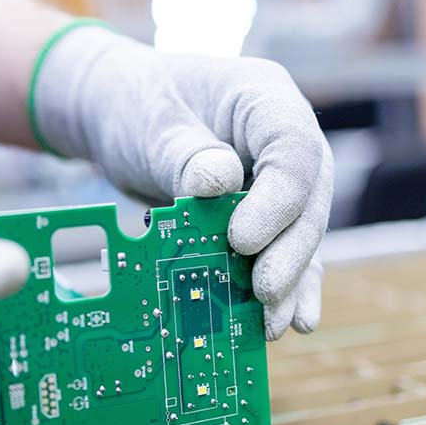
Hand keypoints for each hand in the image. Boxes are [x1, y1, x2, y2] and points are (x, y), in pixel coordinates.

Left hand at [33, 26, 332, 339]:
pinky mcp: (262, 212)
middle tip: (265, 293)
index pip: (293, 150)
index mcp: (264, 100)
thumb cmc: (137, 104)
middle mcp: (282, 142)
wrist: (118, 112)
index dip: (278, 199)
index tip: (241, 240)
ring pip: (298, 232)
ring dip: (289, 280)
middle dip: (289, 252)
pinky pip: (280, 248)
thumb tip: (216, 186)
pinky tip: (290, 321)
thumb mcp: (152, 124)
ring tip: (273, 324)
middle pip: (307, 199)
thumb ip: (185, 155)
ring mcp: (277, 179)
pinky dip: (283, 285)